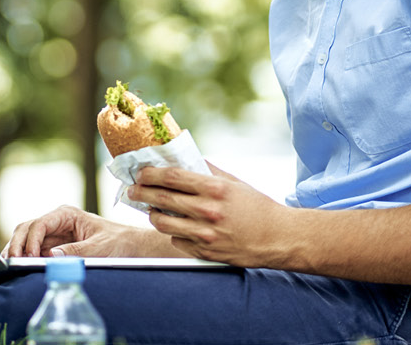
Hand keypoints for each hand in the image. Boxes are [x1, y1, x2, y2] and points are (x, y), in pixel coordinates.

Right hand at [5, 205, 173, 257]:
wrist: (130, 247)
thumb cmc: (119, 242)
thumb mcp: (101, 247)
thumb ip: (78, 251)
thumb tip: (51, 255)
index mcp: (66, 214)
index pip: (40, 224)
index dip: (31, 240)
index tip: (31, 256)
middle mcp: (56, 222)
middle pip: (27, 228)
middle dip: (17, 243)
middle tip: (13, 262)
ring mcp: (53, 234)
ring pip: (26, 238)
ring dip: (17, 250)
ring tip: (11, 265)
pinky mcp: (53, 247)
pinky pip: (33, 250)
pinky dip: (24, 257)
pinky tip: (19, 267)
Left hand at [131, 162, 292, 266]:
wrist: (277, 237)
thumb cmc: (256, 207)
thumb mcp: (234, 183)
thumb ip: (207, 171)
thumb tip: (182, 159)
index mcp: (214, 189)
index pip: (172, 177)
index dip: (151, 174)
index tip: (140, 172)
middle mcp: (208, 212)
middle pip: (162, 199)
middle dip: (141, 193)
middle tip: (133, 190)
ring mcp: (205, 235)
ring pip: (163, 224)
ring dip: (152, 215)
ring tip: (152, 210)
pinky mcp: (205, 252)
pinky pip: (176, 241)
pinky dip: (173, 233)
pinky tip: (176, 227)